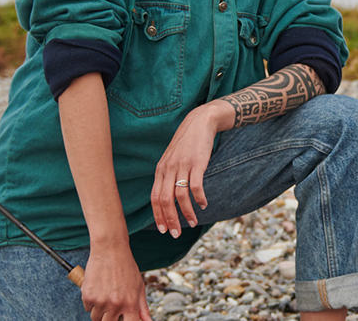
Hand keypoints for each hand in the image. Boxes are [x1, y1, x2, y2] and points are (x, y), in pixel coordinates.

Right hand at [80, 241, 151, 320]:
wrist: (109, 250)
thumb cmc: (126, 267)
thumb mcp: (139, 286)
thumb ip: (143, 307)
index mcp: (130, 303)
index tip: (124, 319)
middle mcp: (115, 304)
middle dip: (110, 318)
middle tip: (112, 306)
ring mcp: (100, 301)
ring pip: (96, 318)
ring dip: (100, 311)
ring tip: (105, 295)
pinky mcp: (87, 296)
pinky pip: (88, 308)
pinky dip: (91, 303)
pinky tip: (98, 289)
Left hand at [151, 101, 231, 237]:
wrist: (199, 122)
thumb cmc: (186, 144)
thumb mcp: (171, 159)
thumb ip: (167, 176)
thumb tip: (166, 198)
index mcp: (160, 170)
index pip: (154, 198)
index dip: (158, 216)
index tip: (163, 230)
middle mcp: (168, 169)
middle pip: (165, 200)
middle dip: (170, 220)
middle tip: (176, 234)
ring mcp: (182, 165)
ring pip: (180, 196)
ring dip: (186, 213)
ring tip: (193, 223)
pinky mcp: (197, 163)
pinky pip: (195, 186)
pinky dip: (199, 199)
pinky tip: (203, 205)